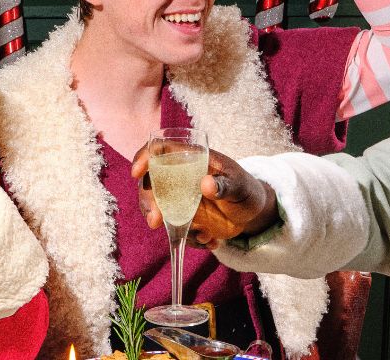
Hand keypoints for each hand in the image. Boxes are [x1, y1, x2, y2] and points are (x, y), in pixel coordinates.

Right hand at [130, 145, 278, 248]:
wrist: (252, 213)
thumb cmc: (246, 190)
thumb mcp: (240, 186)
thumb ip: (226, 184)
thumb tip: (206, 183)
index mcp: (191, 158)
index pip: (159, 150)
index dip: (144, 158)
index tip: (137, 173)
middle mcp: (179, 176)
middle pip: (150, 182)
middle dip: (148, 202)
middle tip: (155, 221)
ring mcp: (178, 197)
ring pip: (156, 207)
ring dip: (166, 224)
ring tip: (197, 236)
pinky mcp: (181, 217)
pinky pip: (173, 228)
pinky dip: (188, 238)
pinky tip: (211, 240)